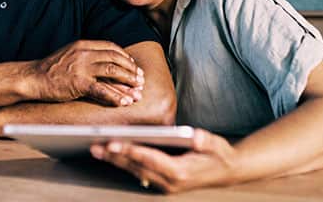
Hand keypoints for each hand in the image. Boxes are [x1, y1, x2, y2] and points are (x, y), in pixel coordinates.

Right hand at [33, 40, 144, 106]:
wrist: (32, 78)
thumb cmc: (50, 70)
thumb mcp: (70, 55)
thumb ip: (86, 56)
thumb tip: (106, 65)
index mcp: (83, 45)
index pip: (111, 47)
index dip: (125, 57)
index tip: (133, 66)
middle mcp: (84, 53)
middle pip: (115, 58)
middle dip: (131, 70)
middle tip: (141, 80)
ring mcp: (81, 67)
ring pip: (113, 71)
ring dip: (128, 82)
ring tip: (137, 91)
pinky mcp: (78, 83)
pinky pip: (102, 89)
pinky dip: (115, 96)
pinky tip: (123, 102)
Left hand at [90, 129, 236, 193]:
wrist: (227, 171)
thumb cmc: (219, 155)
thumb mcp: (216, 144)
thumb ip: (205, 141)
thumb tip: (196, 136)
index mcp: (181, 172)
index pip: (150, 160)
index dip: (131, 151)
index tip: (113, 144)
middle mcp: (170, 182)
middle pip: (137, 167)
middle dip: (115, 157)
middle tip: (95, 146)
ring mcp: (165, 185)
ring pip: (134, 171)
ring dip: (115, 161)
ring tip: (96, 149)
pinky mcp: (162, 183)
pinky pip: (139, 173)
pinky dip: (124, 163)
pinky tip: (111, 154)